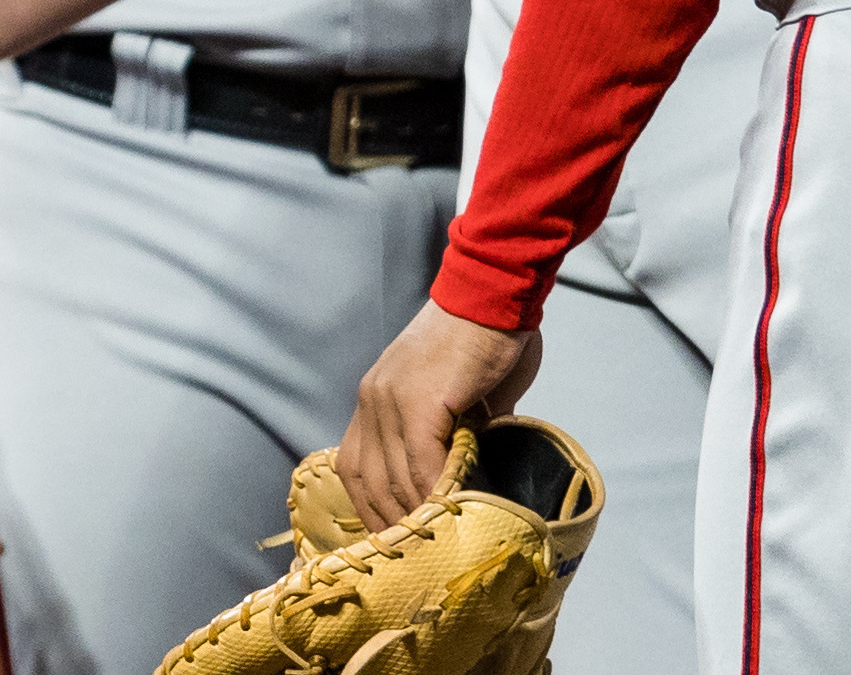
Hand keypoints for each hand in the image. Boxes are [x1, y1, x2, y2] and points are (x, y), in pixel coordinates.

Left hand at [341, 303, 540, 528]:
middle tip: (419, 559)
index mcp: (374, 399)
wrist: (493, 291)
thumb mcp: (455, 397)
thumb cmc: (483, 340)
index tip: (395, 542)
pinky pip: (420, 464)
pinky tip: (451, 514)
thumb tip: (467, 478)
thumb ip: (454, 436)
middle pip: (369, 482)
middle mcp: (372, 399)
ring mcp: (390, 398)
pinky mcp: (419, 400)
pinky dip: (433, 494)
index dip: (372, 510)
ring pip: (394, 479)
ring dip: (416, 517)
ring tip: (440, 547)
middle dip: (392, 525)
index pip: (357, 469)